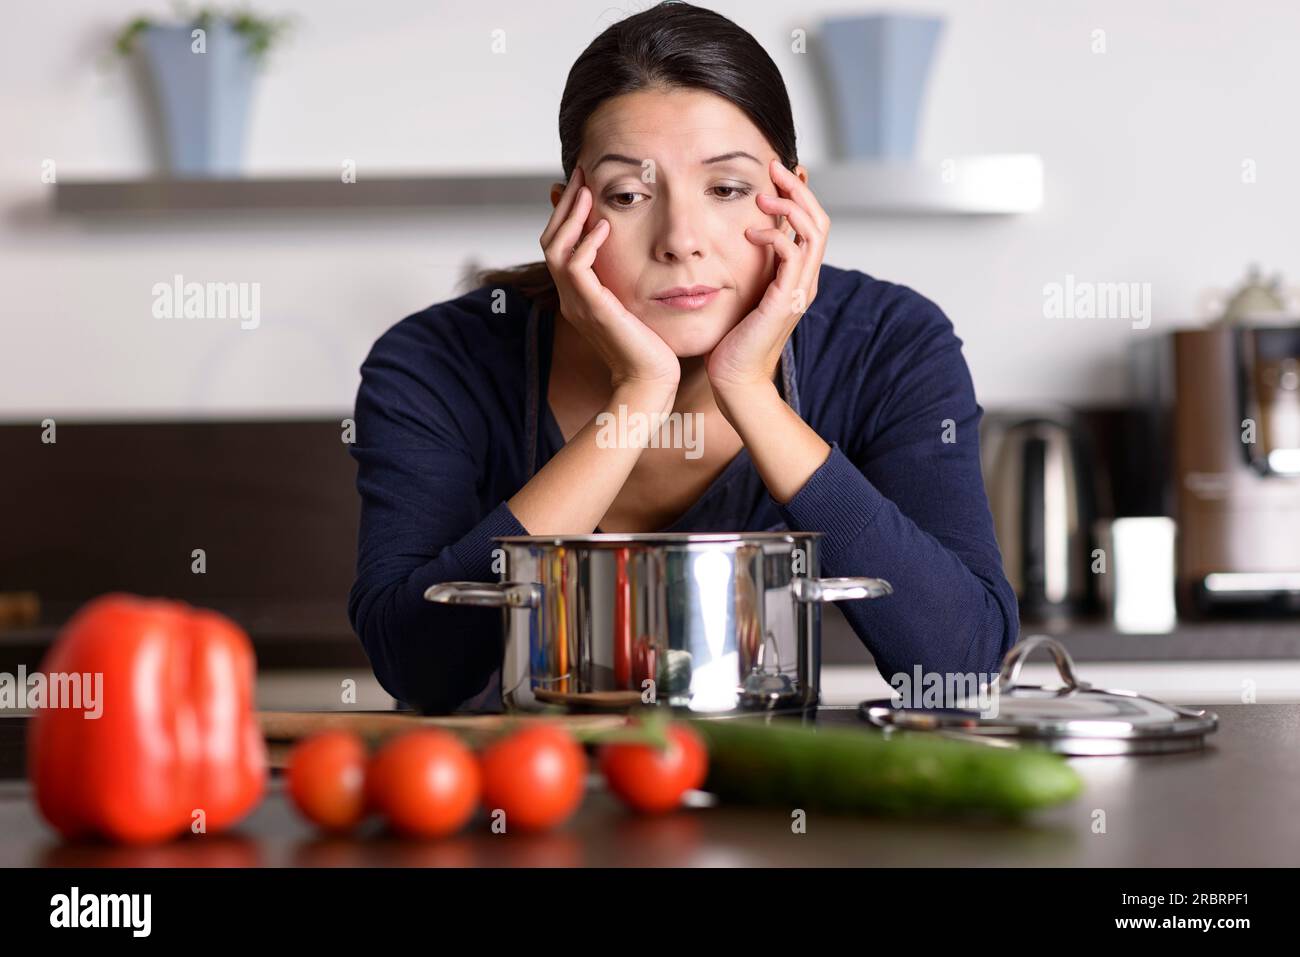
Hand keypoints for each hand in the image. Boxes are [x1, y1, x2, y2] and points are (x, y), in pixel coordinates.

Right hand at [541, 166, 679, 398]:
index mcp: (579, 296)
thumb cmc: (652, 348)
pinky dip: (586, 244)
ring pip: (557, 249)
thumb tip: (638, 258)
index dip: (567, 213)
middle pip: (551, 240)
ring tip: (587, 191)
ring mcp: (578, 304)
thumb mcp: (636, 305)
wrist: (650, 383)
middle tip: (581, 174)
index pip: (560, 245)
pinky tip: (603, 225)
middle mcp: (572, 298)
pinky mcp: (592, 309)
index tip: (583, 185)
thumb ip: (628, 280)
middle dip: (566, 205)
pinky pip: (576, 268)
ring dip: (571, 216)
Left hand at [706, 160, 828, 395]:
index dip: (800, 194)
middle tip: (774, 168)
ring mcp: (799, 291)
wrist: (736, 381)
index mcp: (799, 278)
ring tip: (762, 196)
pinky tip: (751, 231)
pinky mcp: (785, 300)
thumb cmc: (734, 342)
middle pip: (820, 221)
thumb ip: (754, 268)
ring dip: (789, 206)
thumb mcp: (746, 294)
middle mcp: (806, 281)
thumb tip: (745, 238)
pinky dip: (775, 235)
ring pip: (813, 232)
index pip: (812, 225)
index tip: (779, 172)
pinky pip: (791, 255)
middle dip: (798, 189)